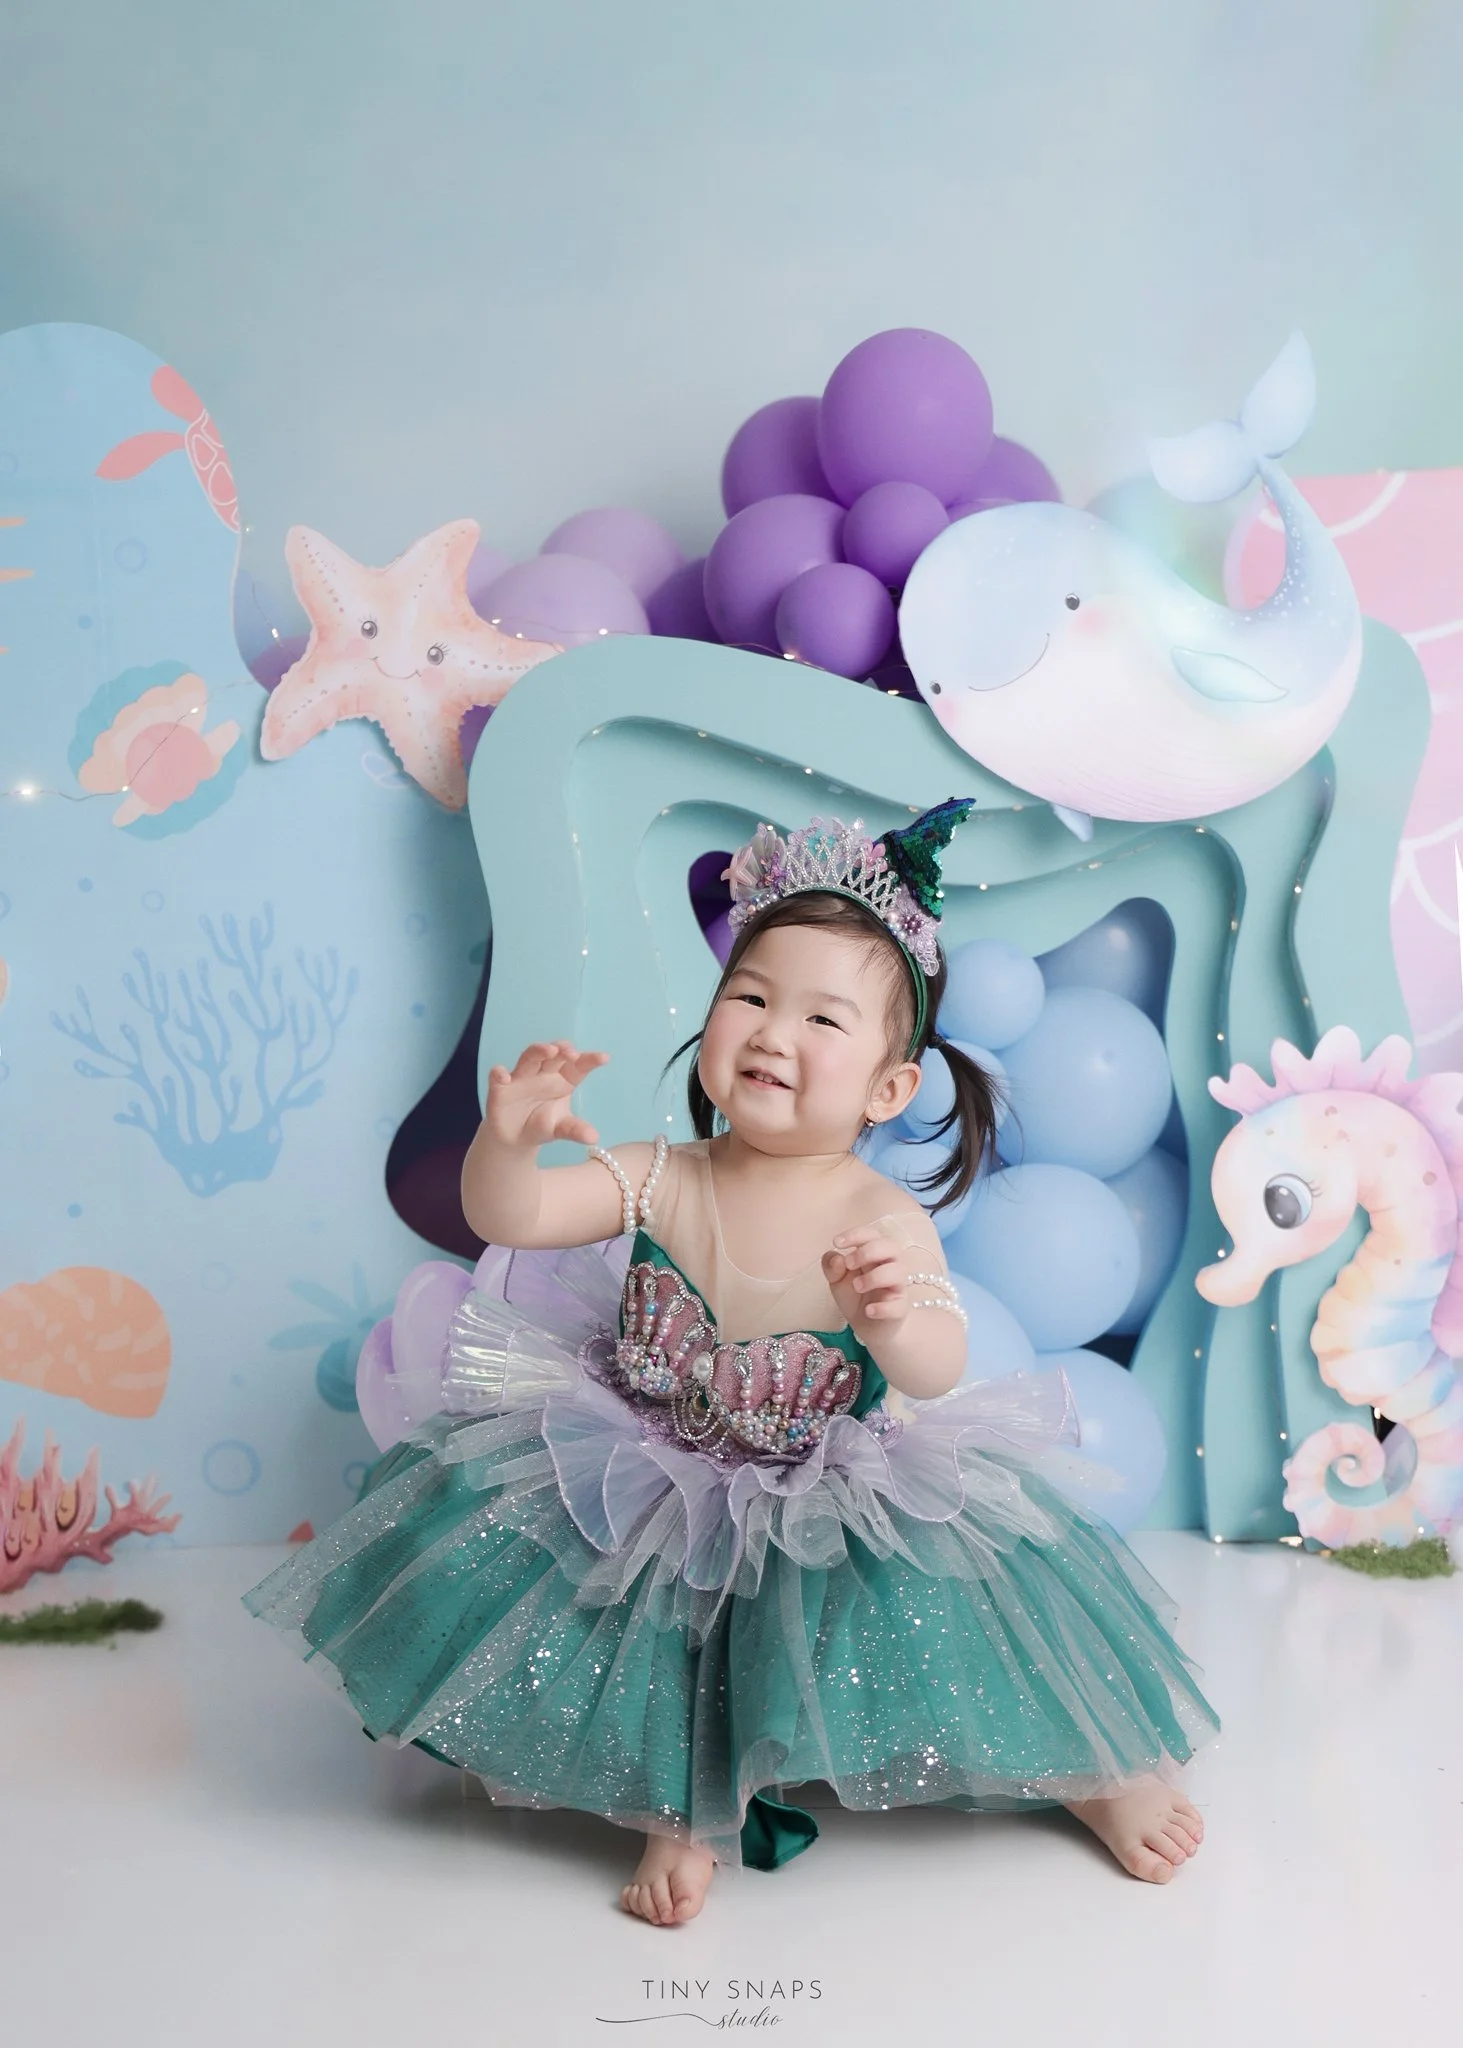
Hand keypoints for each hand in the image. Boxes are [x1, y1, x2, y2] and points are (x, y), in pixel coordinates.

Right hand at [485, 1041, 607, 1150]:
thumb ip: (575, 1130)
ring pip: (529, 1058)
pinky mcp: (500, 1089)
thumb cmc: (541, 1126)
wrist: (514, 1139)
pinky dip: (498, 1073)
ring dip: (538, 1051)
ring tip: (550, 1050)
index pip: (577, 1066)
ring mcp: (521, 1079)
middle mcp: (542, 1074)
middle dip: (562, 1049)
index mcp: (562, 1081)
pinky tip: (503, 1075)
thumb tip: (593, 1138)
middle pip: (553, 1055)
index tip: (604, 1058)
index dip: (589, 1060)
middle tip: (572, 1053)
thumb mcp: (560, 1129)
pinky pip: (498, 1077)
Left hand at [822, 1226, 909, 1336]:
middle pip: (891, 1246)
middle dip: (867, 1252)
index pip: (872, 1234)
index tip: (837, 1242)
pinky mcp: (900, 1309)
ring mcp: (897, 1287)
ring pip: (898, 1272)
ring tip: (857, 1286)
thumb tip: (837, 1258)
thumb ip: (832, 1266)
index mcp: (874, 1254)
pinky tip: (868, 1310)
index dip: (856, 1234)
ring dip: (875, 1277)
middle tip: (849, 1264)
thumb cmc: (855, 1296)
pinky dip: (882, 1307)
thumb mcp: (836, 1280)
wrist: (867, 1326)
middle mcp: (890, 1265)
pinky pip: (898, 1305)